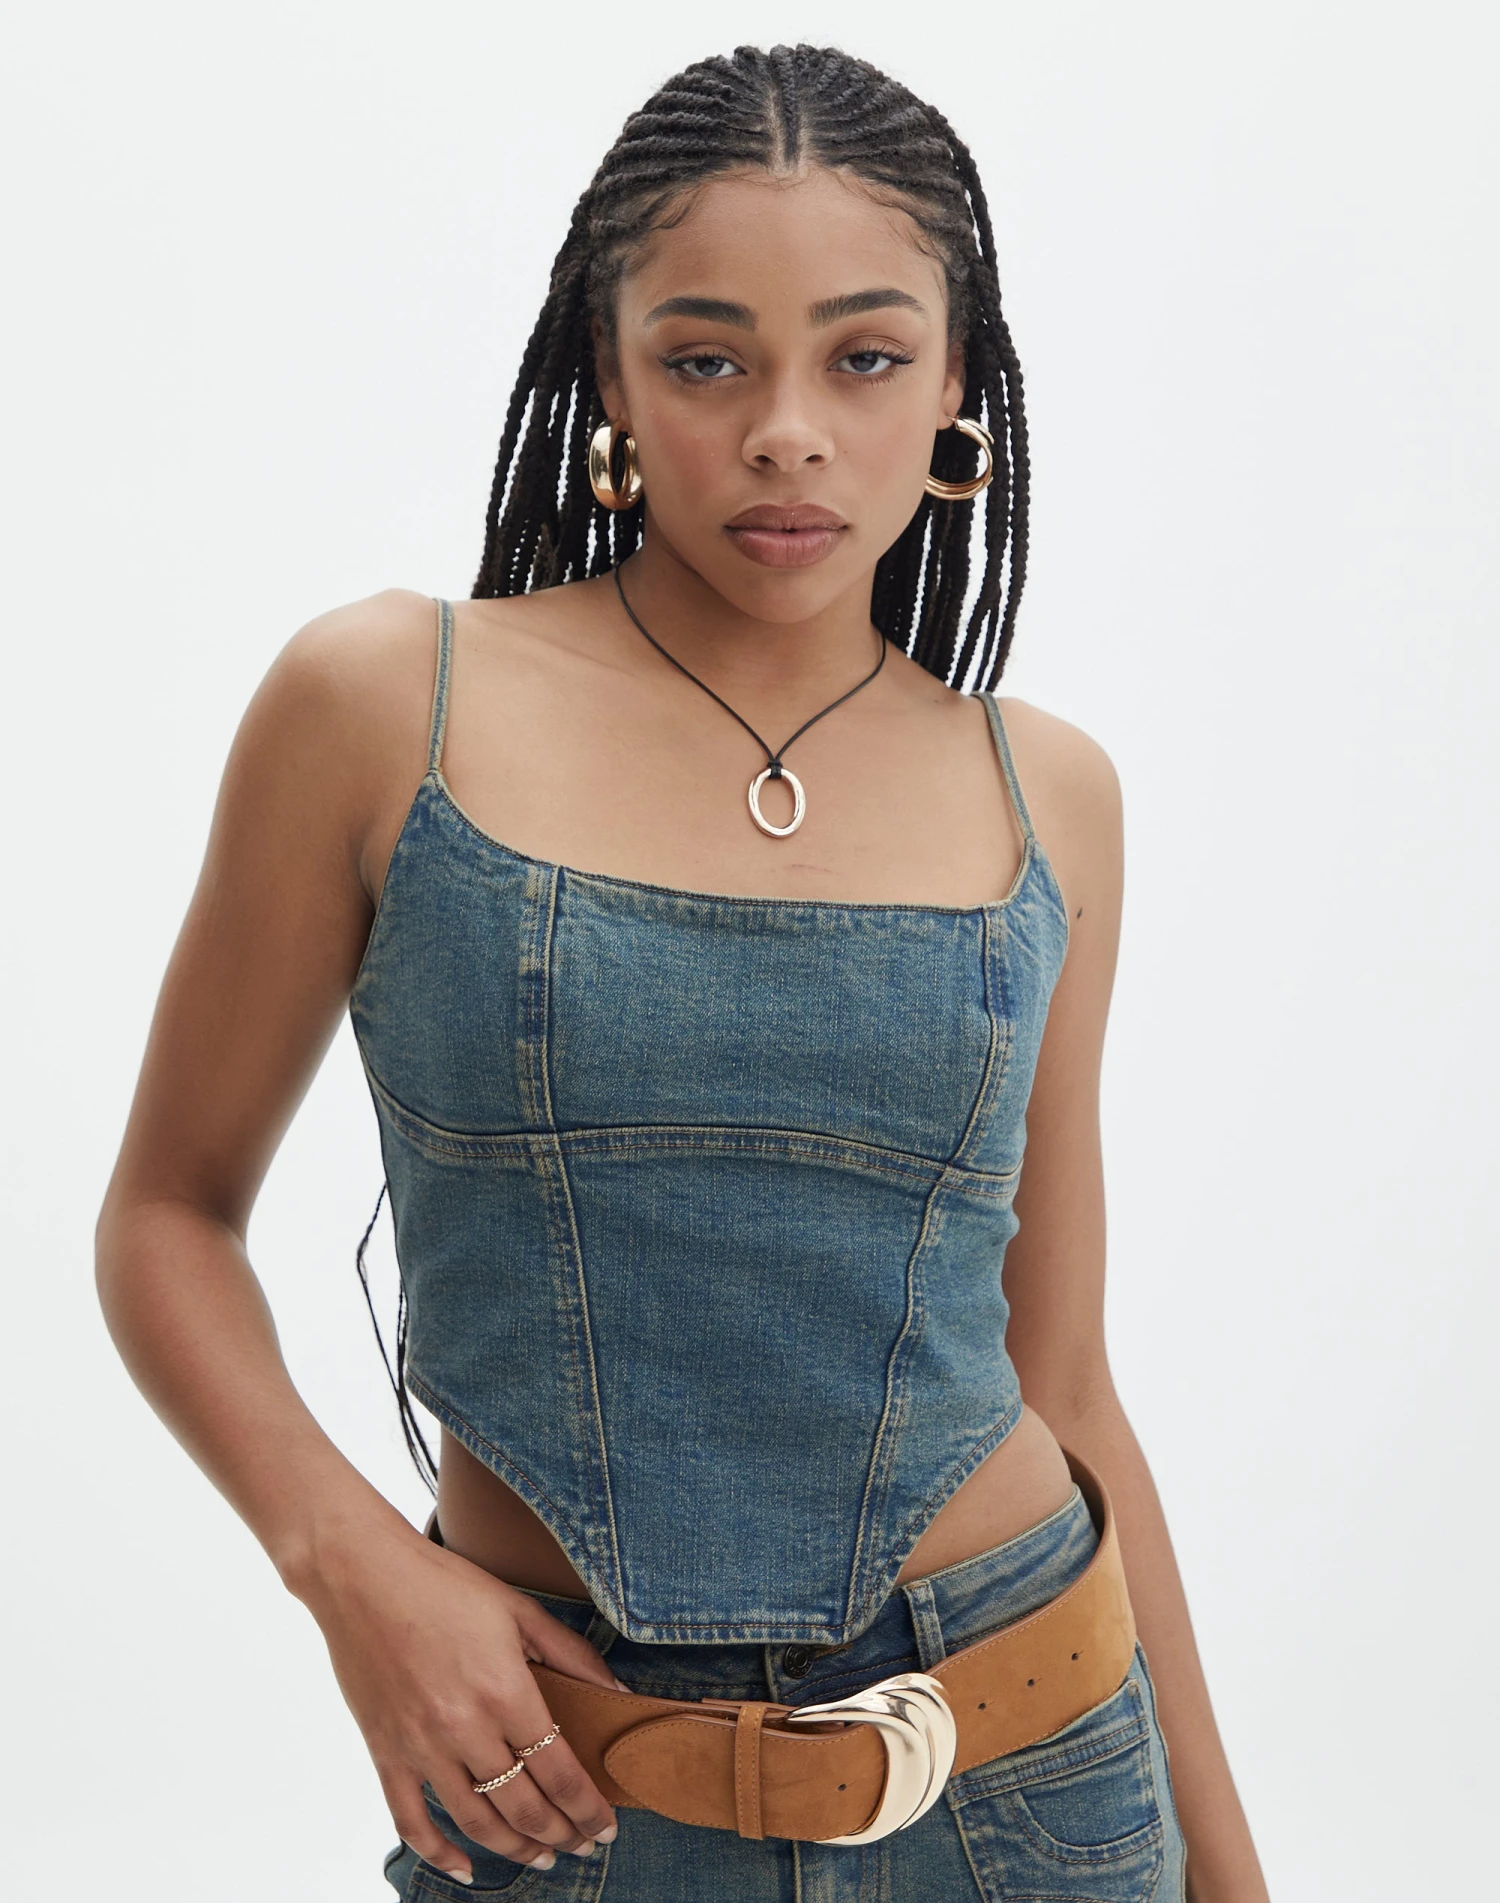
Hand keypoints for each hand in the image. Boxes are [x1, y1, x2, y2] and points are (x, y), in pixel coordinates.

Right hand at [303, 1515, 620, 1883]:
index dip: (588, 1808)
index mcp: (505, 1692)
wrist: (361, 1575)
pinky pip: (411, 1821)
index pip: (559, 1772)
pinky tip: (464, 1867)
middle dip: (561, 1834)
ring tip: (542, 1857)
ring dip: (515, 1849)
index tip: (606, 1827)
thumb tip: (619, 1692)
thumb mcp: (520, 1609)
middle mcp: (465, 1729)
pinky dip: (439, 1853)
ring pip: (476, 1821)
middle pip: (524, 1806)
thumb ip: (573, 1654)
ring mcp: (421, 1746)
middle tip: (582, 1846)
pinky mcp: (385, 1753)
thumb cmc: (444, 1585)